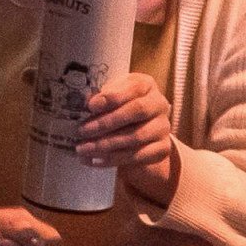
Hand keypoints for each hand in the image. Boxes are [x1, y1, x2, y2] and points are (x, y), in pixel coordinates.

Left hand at [77, 71, 180, 204]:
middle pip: (136, 111)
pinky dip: (114, 159)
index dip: (112, 97)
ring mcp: (163, 128)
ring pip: (135, 137)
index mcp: (146, 85)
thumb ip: (100, 96)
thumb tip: (86, 102)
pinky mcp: (162, 149)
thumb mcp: (111, 95)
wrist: (139, 131)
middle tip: (83, 131)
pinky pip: (137, 156)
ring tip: (83, 148)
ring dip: (106, 144)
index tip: (90, 106)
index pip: (134, 87)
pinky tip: (96, 161)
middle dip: (107, 122)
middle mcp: (159, 104)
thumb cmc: (120, 107)